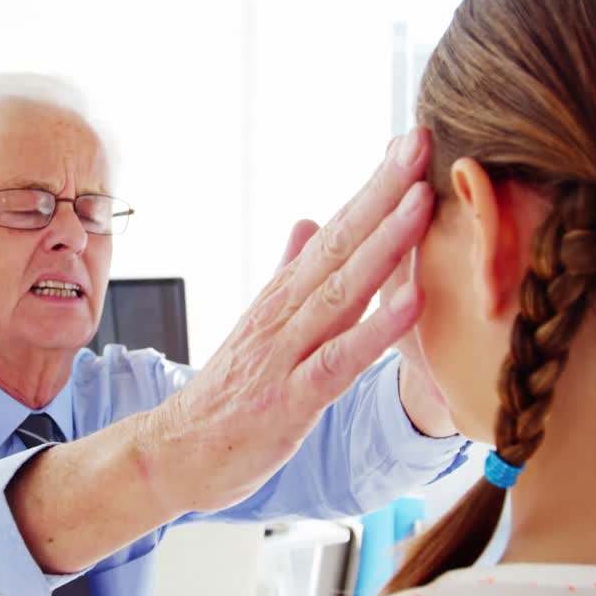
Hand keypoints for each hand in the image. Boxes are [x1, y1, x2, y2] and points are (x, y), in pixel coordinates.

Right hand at [142, 128, 435, 514]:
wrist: (174, 453)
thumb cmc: (226, 394)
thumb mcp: (259, 326)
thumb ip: (287, 273)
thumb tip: (309, 220)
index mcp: (282, 296)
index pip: (334, 231)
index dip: (374, 187)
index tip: (410, 143)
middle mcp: (284, 314)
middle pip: (339, 245)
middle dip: (383, 192)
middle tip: (419, 141)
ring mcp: (285, 355)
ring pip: (341, 291)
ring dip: (384, 245)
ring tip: (421, 200)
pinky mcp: (290, 400)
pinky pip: (339, 360)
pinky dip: (376, 330)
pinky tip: (412, 301)